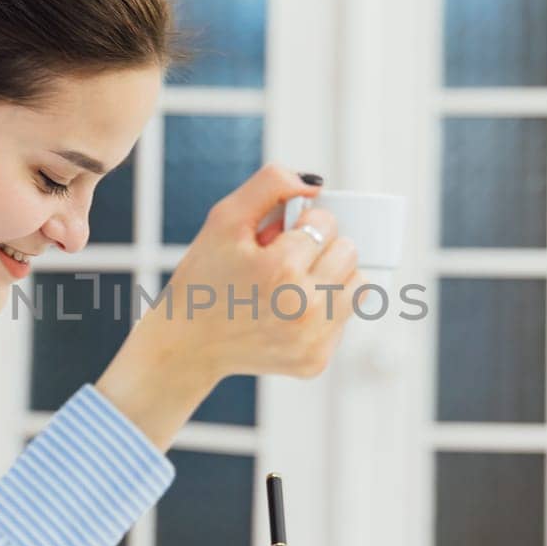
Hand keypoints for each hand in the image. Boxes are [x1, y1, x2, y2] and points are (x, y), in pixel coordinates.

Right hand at [96, 166, 361, 449]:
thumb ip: (270, 185)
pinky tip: (291, 313)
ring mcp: (312, 339)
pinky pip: (345, 318)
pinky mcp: (316, 360)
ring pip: (358, 286)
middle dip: (321, 249)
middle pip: (349, 252)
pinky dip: (324, 311)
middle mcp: (303, 308)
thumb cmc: (205, 276)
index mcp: (281, 270)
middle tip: (285, 261)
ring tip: (294, 284)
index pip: (326, 223)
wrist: (187, 344)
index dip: (301, 223)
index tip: (276, 239)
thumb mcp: (224, 219)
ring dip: (332, 278)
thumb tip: (315, 185)